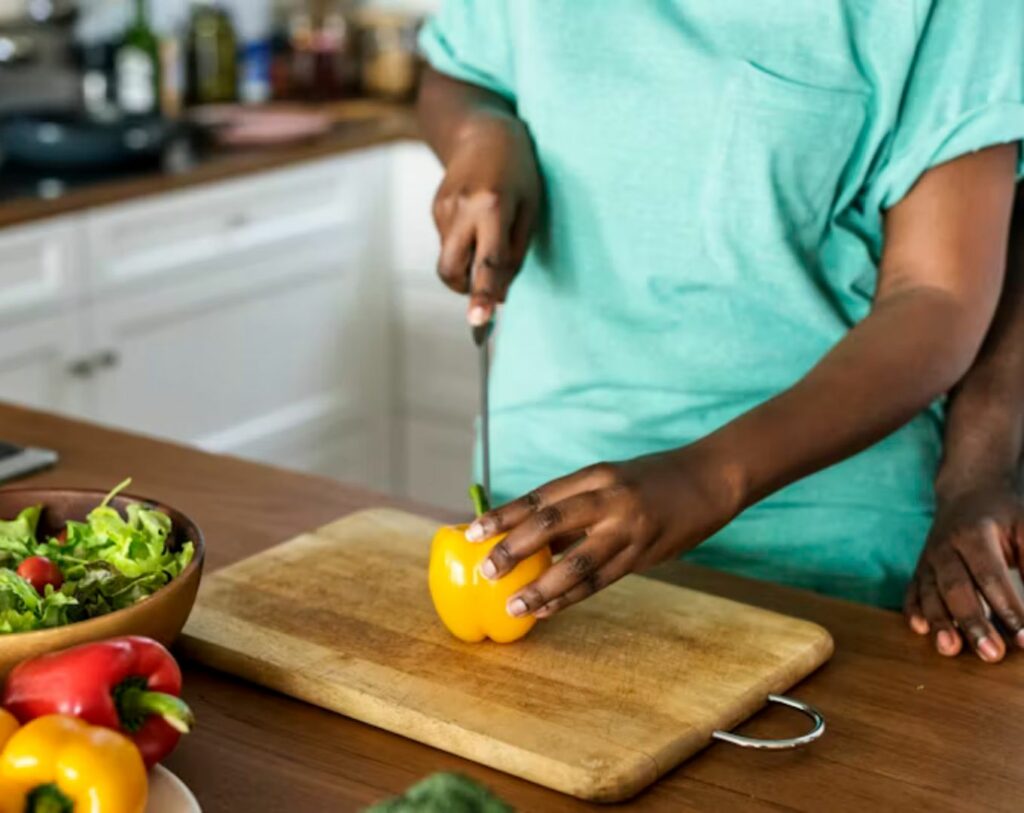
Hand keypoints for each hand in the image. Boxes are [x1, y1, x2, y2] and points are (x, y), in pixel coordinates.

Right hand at [432, 113, 540, 325]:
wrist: (483, 131)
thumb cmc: (518, 172)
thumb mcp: (530, 209)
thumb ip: (515, 255)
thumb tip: (500, 297)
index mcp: (492, 206)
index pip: (488, 261)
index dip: (484, 294)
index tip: (480, 320)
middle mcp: (462, 208)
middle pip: (452, 269)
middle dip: (465, 289)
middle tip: (486, 291)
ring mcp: (442, 209)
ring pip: (450, 259)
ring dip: (469, 263)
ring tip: (489, 235)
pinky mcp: (434, 209)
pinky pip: (448, 244)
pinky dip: (464, 246)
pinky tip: (478, 223)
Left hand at [466, 444, 744, 618]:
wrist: (710, 479)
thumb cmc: (651, 480)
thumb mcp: (610, 480)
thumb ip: (574, 505)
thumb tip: (528, 535)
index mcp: (594, 476)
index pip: (539, 497)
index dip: (504, 515)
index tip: (472, 532)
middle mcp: (609, 499)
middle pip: (552, 524)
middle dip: (515, 549)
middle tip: (486, 571)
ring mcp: (629, 529)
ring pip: (577, 562)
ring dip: (542, 587)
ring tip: (514, 606)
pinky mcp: (644, 555)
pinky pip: (601, 581)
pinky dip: (571, 598)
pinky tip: (547, 610)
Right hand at [904, 478, 1023, 662]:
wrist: (968, 492)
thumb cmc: (1005, 515)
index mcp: (974, 535)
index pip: (990, 576)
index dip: (1008, 608)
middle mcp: (945, 548)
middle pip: (956, 588)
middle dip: (972, 622)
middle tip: (991, 654)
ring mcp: (928, 559)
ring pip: (929, 593)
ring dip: (939, 623)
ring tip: (950, 649)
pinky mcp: (919, 570)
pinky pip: (912, 592)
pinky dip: (913, 611)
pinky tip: (919, 629)